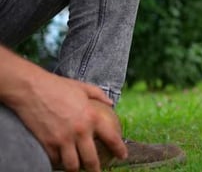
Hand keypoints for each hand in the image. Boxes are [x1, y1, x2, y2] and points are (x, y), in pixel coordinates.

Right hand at [8, 74, 126, 171]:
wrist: (30, 89)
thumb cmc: (57, 86)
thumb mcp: (83, 87)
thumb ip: (99, 95)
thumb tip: (110, 103)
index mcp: (92, 117)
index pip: (112, 139)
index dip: (119, 150)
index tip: (122, 156)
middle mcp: (80, 131)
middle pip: (91, 160)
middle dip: (96, 169)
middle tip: (97, 171)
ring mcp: (63, 139)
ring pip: (73, 165)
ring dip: (76, 169)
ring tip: (78, 169)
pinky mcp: (47, 144)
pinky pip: (55, 160)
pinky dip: (59, 162)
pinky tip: (60, 160)